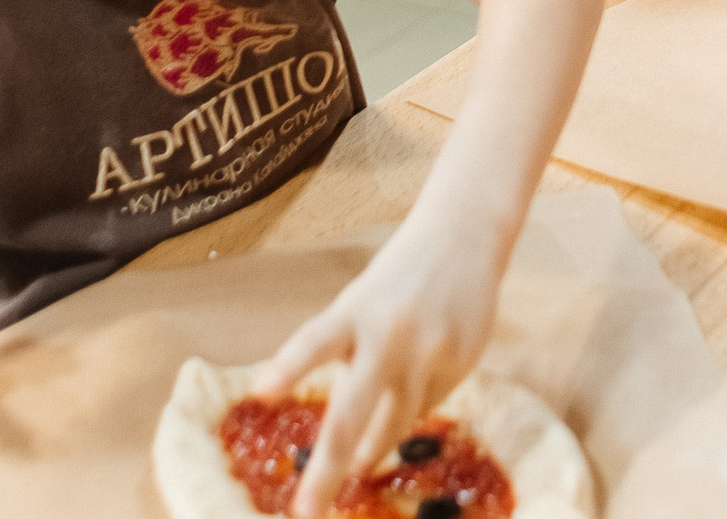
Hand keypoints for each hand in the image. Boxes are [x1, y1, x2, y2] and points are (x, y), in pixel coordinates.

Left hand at [260, 220, 503, 517]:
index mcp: (355, 311)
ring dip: (373, 452)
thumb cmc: (398, 278)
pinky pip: (431, 404)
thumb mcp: (361, 305)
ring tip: (358, 470)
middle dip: (329, 466)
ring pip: (397, 423)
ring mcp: (431, 349)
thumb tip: (349, 431)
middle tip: (307, 510)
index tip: (261, 392)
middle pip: (355, 409)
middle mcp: (391, 333)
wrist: (465, 236)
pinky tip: (422, 376)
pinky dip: (418, 404)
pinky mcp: (462, 361)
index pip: (316, 339)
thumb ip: (349, 356)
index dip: (290, 366)